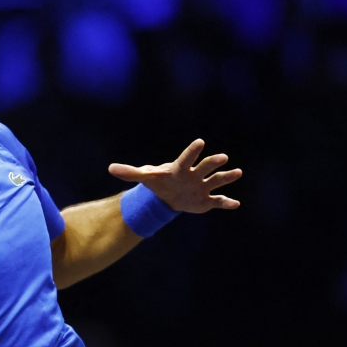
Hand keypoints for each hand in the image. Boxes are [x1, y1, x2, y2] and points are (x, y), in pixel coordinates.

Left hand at [107, 139, 241, 212]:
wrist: (169, 195)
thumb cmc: (159, 182)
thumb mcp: (145, 177)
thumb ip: (129, 172)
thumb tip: (110, 168)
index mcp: (180, 168)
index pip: (186, 157)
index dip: (192, 151)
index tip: (200, 142)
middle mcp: (194, 174)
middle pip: (205, 166)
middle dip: (213, 162)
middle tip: (222, 157)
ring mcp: (202, 186)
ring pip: (216, 181)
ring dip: (226, 177)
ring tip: (237, 172)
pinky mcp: (206, 200)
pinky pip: (218, 201)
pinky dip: (226, 203)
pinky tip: (236, 204)